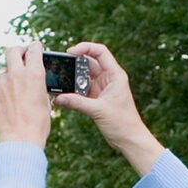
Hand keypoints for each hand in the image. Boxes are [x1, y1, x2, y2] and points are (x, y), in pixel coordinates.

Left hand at [0, 43, 55, 148]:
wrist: (20, 139)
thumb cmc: (38, 123)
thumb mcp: (45, 100)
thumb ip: (38, 85)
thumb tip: (35, 82)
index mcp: (34, 74)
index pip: (34, 50)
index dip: (35, 47)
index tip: (35, 48)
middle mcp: (16, 75)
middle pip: (12, 51)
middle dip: (18, 51)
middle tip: (21, 56)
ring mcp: (2, 83)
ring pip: (4, 71)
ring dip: (9, 75)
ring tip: (16, 88)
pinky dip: (4, 90)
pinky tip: (9, 103)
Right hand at [56, 42, 164, 175]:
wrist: (129, 140)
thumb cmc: (123, 123)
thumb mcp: (98, 110)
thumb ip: (77, 102)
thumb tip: (58, 98)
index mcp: (115, 75)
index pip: (100, 52)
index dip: (85, 47)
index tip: (70, 52)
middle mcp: (108, 79)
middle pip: (88, 63)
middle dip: (74, 65)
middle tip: (61, 70)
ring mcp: (102, 88)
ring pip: (83, 77)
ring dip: (72, 80)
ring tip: (60, 84)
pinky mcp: (97, 99)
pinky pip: (81, 91)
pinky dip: (73, 92)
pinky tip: (63, 96)